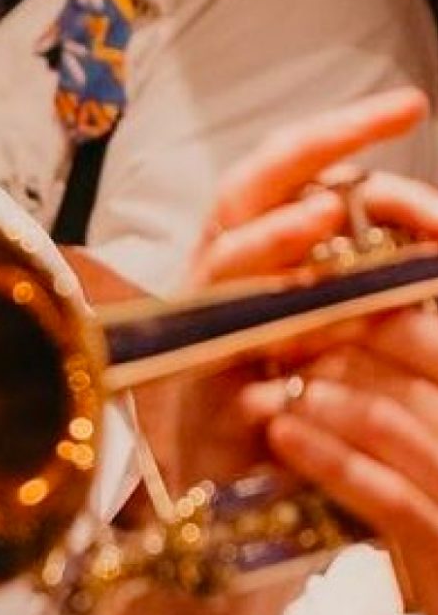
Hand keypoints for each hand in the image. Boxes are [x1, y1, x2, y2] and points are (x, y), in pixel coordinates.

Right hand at [138, 88, 437, 498]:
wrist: (222, 510)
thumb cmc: (283, 414)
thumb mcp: (330, 333)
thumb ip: (360, 283)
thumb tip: (421, 240)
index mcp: (251, 257)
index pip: (290, 172)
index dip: (342, 133)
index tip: (409, 104)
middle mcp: (217, 283)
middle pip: (247, 192)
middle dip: (314, 147)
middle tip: (386, 118)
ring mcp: (200, 337)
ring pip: (224, 265)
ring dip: (275, 238)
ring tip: (329, 213)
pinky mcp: (200, 403)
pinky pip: (226, 361)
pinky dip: (264, 348)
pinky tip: (315, 332)